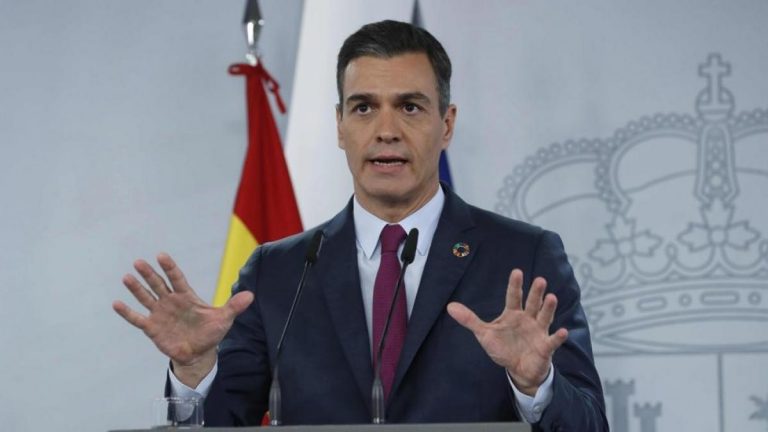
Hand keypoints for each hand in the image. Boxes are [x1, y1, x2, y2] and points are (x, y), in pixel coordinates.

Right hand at [112, 253, 253, 386]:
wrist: (199, 353)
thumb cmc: (211, 333)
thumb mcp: (224, 319)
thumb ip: (234, 306)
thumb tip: (251, 295)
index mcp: (186, 296)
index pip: (176, 278)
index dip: (169, 267)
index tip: (161, 255)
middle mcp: (171, 301)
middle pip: (158, 284)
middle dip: (149, 274)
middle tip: (139, 262)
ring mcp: (160, 313)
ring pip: (146, 298)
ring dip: (136, 289)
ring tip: (127, 277)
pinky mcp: (152, 328)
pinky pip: (137, 319)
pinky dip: (128, 312)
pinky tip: (117, 303)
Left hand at [447, 269, 567, 395]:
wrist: (519, 369)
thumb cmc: (503, 348)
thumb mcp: (485, 334)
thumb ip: (470, 320)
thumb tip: (450, 307)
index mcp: (513, 314)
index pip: (514, 296)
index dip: (515, 285)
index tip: (517, 272)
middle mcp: (528, 319)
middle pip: (532, 303)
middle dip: (536, 292)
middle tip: (540, 280)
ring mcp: (538, 331)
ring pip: (544, 317)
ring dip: (548, 308)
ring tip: (551, 297)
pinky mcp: (545, 346)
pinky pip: (553, 341)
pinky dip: (558, 337)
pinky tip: (563, 332)